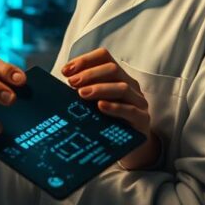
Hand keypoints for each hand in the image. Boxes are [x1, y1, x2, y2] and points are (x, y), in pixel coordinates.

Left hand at [62, 47, 160, 169]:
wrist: (131, 147)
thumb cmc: (107, 121)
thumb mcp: (93, 103)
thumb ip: (82, 90)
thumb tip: (62, 83)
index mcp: (117, 76)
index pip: (104, 57)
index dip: (84, 60)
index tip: (65, 71)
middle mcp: (130, 85)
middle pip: (112, 69)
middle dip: (89, 74)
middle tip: (72, 83)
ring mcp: (138, 102)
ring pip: (122, 87)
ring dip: (99, 88)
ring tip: (81, 94)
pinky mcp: (142, 120)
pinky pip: (131, 110)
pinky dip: (115, 107)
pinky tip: (100, 107)